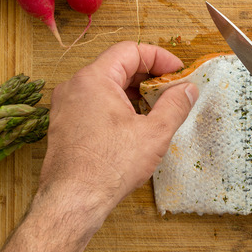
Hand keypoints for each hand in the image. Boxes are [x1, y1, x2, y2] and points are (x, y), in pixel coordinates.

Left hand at [0, 42, 197, 251]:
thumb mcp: (154, 133)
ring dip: (134, 92)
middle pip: (117, 65)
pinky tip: (134, 125)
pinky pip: (94, 102)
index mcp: (94, 79)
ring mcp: (66, 105)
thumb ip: (175, 105)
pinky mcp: (64, 123)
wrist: (73, 200)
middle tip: (172, 91)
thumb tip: (188, 89)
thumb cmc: (109, 167)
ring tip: (156, 109)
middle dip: (148, 76)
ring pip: (106, 85)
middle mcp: (75, 86)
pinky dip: (117, 105)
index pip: (130, 50)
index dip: (159, 58)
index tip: (178, 72)